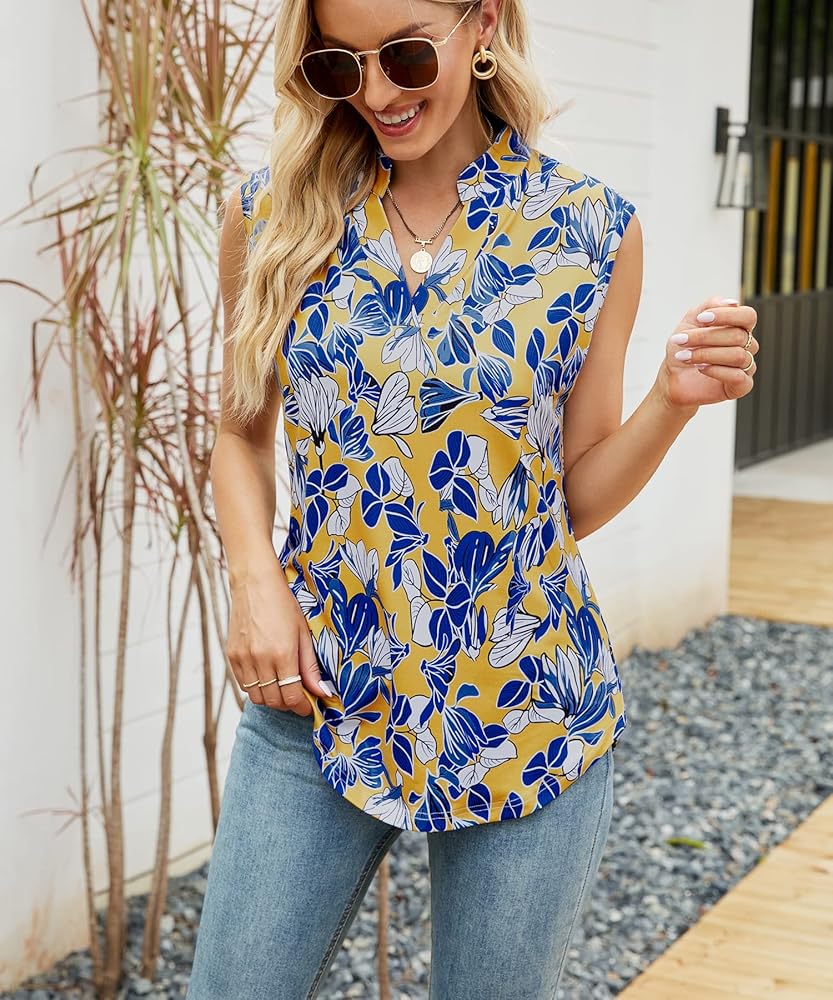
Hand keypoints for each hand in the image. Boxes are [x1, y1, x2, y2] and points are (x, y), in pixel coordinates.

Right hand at [226, 556, 335, 715]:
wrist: (254, 583)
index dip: (302, 707)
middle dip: (288, 705)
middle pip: (273, 701)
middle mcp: (260, 659)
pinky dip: (256, 687)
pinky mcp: (231, 655)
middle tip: (298, 698)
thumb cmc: (283, 604)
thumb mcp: (304, 633)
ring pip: (256, 697)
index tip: (309, 706)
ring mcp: (242, 658)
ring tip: (282, 688)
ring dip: (271, 698)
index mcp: (282, 653)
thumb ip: (311, 666)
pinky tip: (267, 676)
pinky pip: (243, 684)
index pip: (291, 696)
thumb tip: (322, 692)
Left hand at [655, 296, 758, 410]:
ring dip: (706, 354)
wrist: (673, 376)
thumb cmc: (684, 347)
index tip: (701, 319)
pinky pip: (738, 376)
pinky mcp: (741, 386)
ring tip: (684, 356)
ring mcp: (746, 366)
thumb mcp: (691, 320)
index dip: (726, 315)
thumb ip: (710, 305)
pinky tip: (700, 368)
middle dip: (704, 337)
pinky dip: (715, 370)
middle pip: (737, 336)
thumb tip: (732, 302)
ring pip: (737, 355)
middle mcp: (747, 346)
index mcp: (739, 327)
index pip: (748, 316)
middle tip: (680, 340)